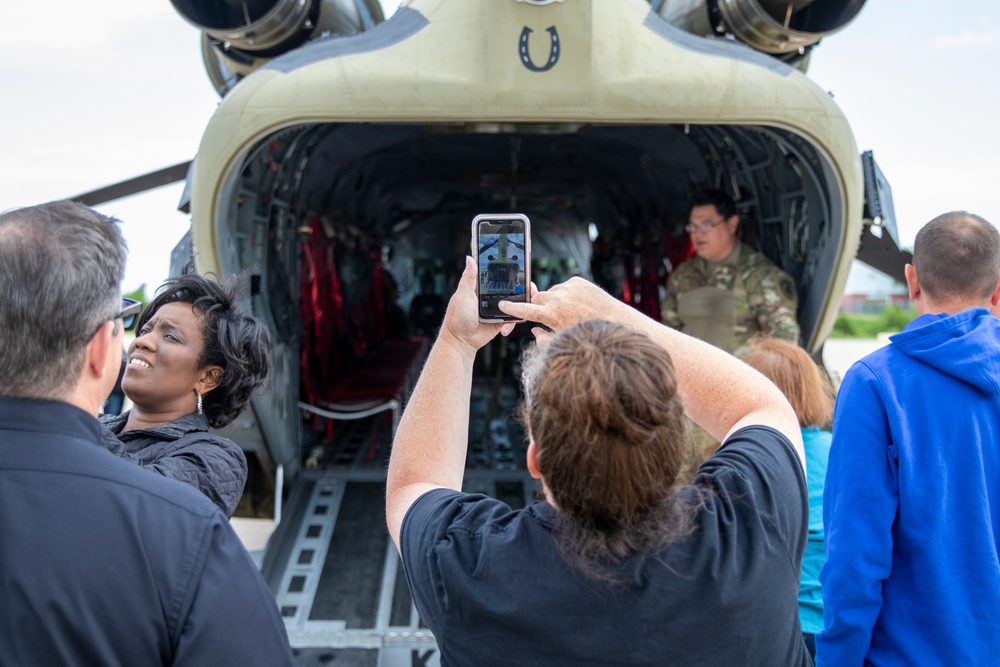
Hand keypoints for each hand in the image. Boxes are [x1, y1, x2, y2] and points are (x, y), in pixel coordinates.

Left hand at [440, 256, 515, 351]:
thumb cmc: (457, 318)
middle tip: (529, 288)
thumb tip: (469, 258)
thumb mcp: (462, 295)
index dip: (511, 269)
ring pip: (517, 302)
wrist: (461, 341)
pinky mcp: (503, 320)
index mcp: (483, 286)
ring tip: (524, 306)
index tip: (521, 266)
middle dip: (523, 287)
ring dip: (522, 304)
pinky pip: (514, 317)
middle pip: (513, 286)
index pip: (500, 274)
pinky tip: (504, 329)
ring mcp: (499, 307)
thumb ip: (468, 278)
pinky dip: (513, 322)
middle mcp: (492, 295)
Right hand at [499, 277, 626, 336]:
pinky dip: (566, 294)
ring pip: (551, 292)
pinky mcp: (577, 281)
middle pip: (536, 298)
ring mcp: (568, 287)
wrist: (613, 320)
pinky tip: (578, 304)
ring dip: (554, 300)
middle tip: (546, 315)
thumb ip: (543, 338)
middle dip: (537, 305)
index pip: (524, 309)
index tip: (502, 303)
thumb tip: (533, 330)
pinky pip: (564, 286)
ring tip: (569, 312)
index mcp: (551, 315)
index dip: (511, 307)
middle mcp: (558, 298)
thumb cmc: (587, 335)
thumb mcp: (562, 341)